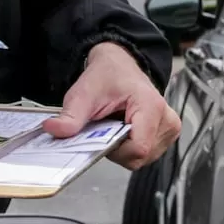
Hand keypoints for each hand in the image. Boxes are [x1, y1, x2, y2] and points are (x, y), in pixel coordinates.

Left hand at [44, 42, 178, 168]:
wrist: (119, 64)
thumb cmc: (108, 76)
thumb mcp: (84, 93)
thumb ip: (71, 115)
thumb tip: (53, 130)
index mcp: (151, 106)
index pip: (138, 149)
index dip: (115, 151)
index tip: (101, 135)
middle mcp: (166, 119)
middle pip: (139, 157)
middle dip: (117, 150)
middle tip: (105, 128)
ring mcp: (170, 128)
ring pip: (143, 159)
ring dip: (123, 149)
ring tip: (115, 127)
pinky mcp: (167, 133)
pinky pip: (147, 154)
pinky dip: (131, 148)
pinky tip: (124, 130)